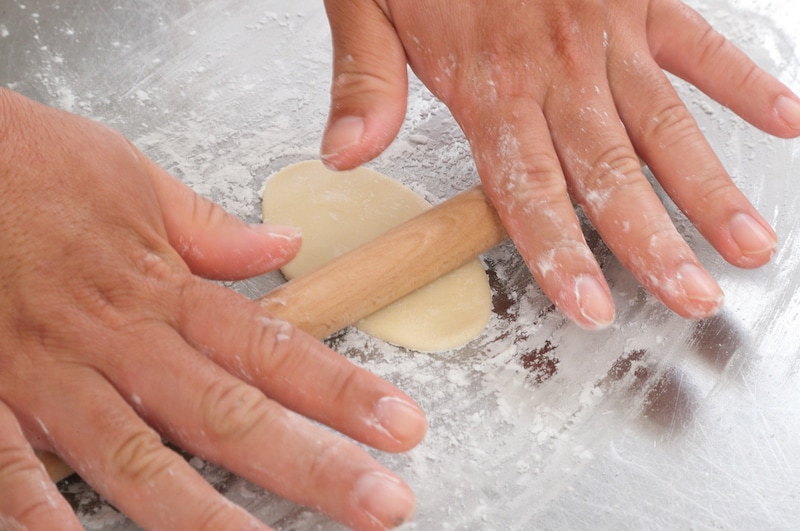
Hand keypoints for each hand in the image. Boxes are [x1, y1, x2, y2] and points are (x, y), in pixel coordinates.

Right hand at [0, 89, 425, 529]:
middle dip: (312, 465)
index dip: (344, 390)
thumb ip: (210, 228)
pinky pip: (13, 473)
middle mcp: (120, 341)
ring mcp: (51, 377)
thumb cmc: (27, 164)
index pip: (274, 347)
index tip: (401, 426)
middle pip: (230, 415)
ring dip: (207, 517)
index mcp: (163, 289)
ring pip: (140, 459)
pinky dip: (45, 517)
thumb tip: (282, 245)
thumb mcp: (134, 180)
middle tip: (383, 505)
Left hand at [320, 0, 799, 328]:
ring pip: (665, 124)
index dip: (561, 253)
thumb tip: (345, 155)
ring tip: (748, 242)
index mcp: (488, 85)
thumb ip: (363, 81)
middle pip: (609, 173)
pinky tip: (783, 120)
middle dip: (653, 242)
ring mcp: (604, 34)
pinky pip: (697, 42)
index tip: (592, 307)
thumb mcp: (366, 3)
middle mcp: (554, 71)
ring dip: (710, 186)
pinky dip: (741, 81)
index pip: (527, 188)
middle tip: (695, 296)